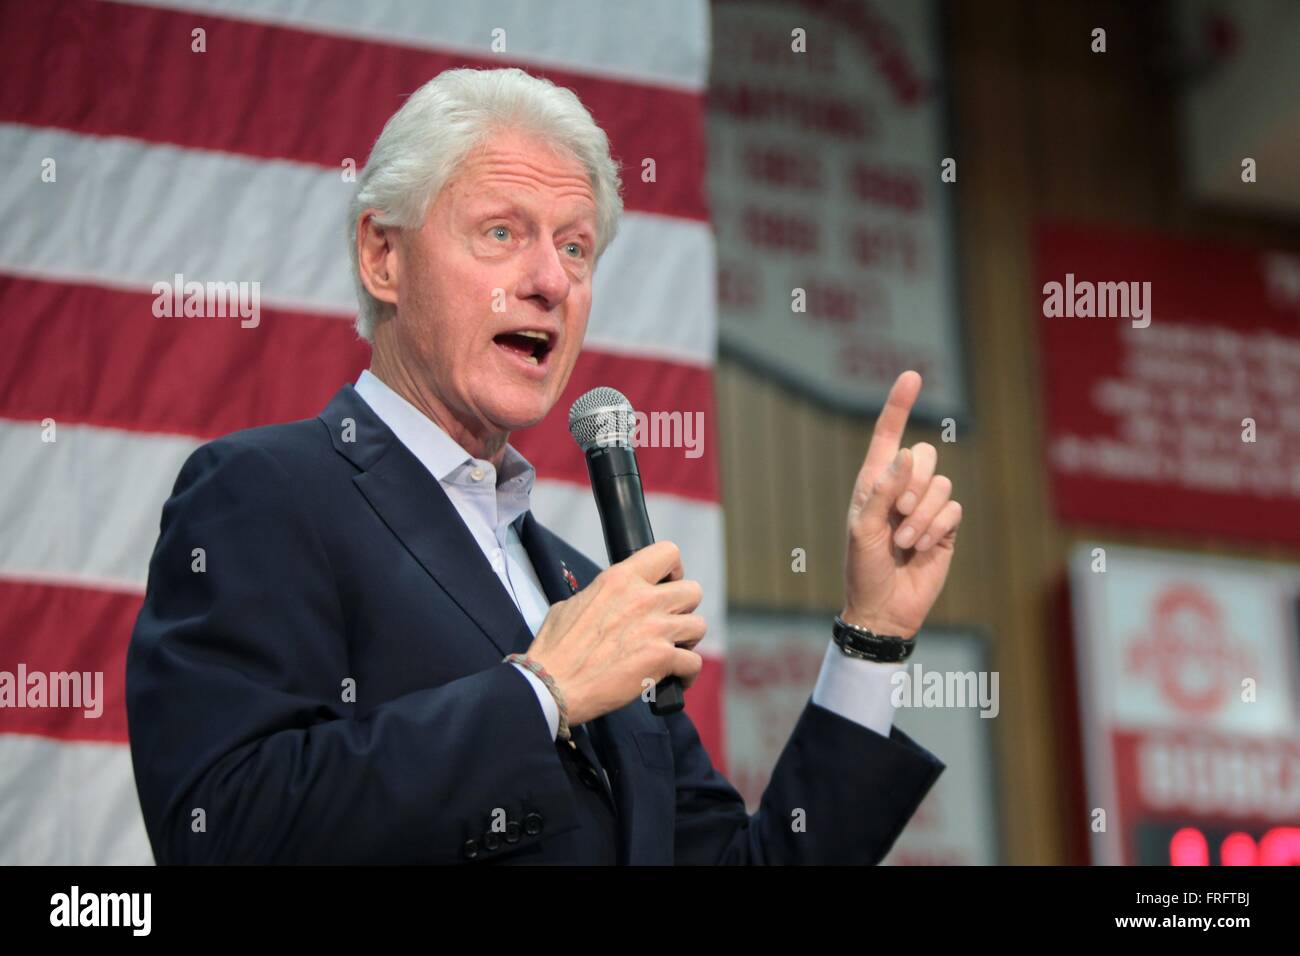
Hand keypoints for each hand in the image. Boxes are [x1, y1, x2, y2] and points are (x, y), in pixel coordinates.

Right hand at [525, 540, 705, 725]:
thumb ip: (600, 596)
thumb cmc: (556, 649)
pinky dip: (686, 674)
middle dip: (684, 609)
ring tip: (672, 652)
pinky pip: (693, 662)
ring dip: (687, 641)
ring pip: (698, 626)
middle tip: (669, 624)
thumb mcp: (572, 604)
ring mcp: (655, 628)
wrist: (553, 685)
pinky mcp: (661, 658)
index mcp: (619, 579)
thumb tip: (609, 602)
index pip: (668, 552)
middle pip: (693, 591)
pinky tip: (674, 679)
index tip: (667, 584)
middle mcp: (642, 598)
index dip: (674, 570)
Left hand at [842, 371, 962, 638]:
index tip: (912, 375)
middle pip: (924, 455)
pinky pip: (954, 509)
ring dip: (923, 516)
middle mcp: (901, 489)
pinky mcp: (945, 528)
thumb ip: (882, 491)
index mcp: (873, 483)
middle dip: (914, 484)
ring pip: (941, 485)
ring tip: (905, 542)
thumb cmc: (863, 569)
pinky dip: (937, 529)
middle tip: (898, 515)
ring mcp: (926, 508)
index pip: (887, 436)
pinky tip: (922, 550)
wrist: (884, 609)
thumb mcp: (863, 529)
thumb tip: (905, 455)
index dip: (899, 405)